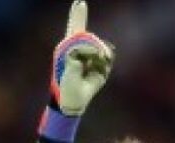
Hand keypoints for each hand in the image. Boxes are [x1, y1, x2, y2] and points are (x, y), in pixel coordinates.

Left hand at [38, 1, 113, 142]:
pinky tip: (100, 70)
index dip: (78, 15)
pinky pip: (108, 56)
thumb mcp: (68, 78)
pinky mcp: (98, 62)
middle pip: (91, 39)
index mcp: (67, 49)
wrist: (74, 101)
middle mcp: (78, 48)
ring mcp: (89, 54)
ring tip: (96, 69)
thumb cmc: (67, 89)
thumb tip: (80, 55)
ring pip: (102, 48)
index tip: (80, 2)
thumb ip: (73, 66)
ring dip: (102, 57)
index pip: (74, 29)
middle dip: (96, 47)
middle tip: (98, 58)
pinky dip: (106, 63)